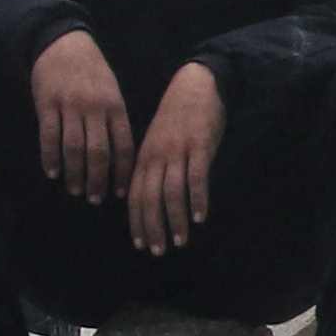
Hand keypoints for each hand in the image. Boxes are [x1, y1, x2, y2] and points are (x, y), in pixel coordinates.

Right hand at [31, 31, 135, 203]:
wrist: (64, 43)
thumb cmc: (92, 73)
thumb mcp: (112, 92)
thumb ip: (115, 121)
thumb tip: (120, 159)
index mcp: (115, 107)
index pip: (123, 146)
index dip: (122, 172)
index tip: (120, 193)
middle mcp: (95, 108)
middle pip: (98, 152)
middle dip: (98, 180)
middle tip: (95, 199)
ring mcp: (70, 106)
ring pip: (74, 148)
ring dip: (75, 173)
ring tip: (75, 190)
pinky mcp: (48, 104)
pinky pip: (49, 136)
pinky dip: (51, 157)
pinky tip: (52, 172)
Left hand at [127, 62, 223, 254]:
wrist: (196, 85)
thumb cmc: (177, 117)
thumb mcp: (158, 142)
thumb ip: (153, 168)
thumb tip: (150, 199)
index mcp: (144, 157)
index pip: (135, 196)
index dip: (137, 221)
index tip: (141, 244)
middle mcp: (157, 156)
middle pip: (150, 198)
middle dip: (153, 227)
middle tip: (159, 251)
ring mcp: (178, 151)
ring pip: (172, 192)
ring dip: (174, 220)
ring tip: (179, 242)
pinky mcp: (199, 146)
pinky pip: (196, 177)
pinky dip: (197, 199)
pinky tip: (200, 217)